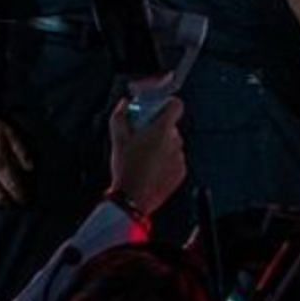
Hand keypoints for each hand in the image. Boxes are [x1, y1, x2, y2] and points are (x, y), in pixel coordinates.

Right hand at [107, 97, 187, 216]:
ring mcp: (180, 157)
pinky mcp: (182, 171)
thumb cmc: (125, 167)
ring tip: (144, 158)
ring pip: (173, 145)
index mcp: (162, 130)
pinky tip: (151, 169)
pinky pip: (175, 160)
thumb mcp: (117, 139)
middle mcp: (175, 141)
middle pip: (171, 127)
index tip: (158, 110)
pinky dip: (166, 162)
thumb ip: (120, 115)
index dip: (168, 104)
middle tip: (142, 138)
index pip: (176, 105)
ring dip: (162, 147)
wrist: (132, 198)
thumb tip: (125, 102)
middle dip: (159, 130)